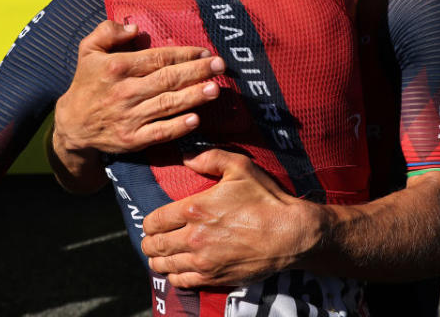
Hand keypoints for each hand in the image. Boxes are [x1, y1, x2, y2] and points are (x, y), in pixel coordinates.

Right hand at [52, 20, 225, 154]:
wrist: (72, 124)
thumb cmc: (86, 82)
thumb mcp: (87, 50)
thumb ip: (107, 31)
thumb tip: (135, 28)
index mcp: (117, 67)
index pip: (157, 58)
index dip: (184, 54)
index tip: (205, 51)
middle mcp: (125, 92)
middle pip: (167, 79)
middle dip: (197, 72)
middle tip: (220, 65)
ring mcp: (129, 117)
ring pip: (167, 105)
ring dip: (193, 97)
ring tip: (215, 89)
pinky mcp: (132, 139)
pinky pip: (159, 133)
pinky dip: (177, 127)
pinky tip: (195, 120)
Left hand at [141, 149, 319, 287]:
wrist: (290, 233)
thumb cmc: (265, 199)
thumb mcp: (240, 167)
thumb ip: (210, 158)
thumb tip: (185, 157)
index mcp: (194, 209)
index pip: (154, 221)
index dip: (149, 222)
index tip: (153, 222)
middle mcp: (193, 237)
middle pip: (153, 245)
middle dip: (149, 241)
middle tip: (154, 238)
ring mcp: (202, 261)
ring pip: (163, 266)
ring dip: (158, 260)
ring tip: (162, 255)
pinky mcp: (213, 277)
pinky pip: (181, 282)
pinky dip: (174, 276)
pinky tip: (178, 269)